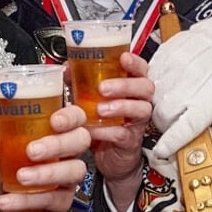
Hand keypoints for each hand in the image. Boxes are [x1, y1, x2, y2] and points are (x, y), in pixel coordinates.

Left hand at [0, 98, 92, 211]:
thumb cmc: (8, 180)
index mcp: (55, 136)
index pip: (76, 118)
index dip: (71, 116)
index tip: (54, 119)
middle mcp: (66, 155)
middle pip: (80, 141)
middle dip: (59, 143)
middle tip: (32, 150)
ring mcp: (67, 180)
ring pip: (72, 171)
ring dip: (45, 173)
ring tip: (20, 177)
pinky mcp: (61, 204)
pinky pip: (51, 199)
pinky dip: (26, 200)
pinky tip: (7, 200)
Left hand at [87, 52, 154, 211]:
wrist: (109, 155)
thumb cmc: (103, 121)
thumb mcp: (91, 98)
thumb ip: (81, 82)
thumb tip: (65, 68)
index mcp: (131, 87)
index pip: (141, 69)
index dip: (135, 62)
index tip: (123, 57)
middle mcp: (138, 101)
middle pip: (145, 87)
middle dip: (125, 85)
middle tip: (103, 88)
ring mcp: (137, 122)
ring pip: (141, 109)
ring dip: (121, 106)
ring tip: (100, 109)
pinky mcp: (130, 141)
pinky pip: (124, 134)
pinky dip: (107, 131)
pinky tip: (93, 130)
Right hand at [147, 16, 211, 172]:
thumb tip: (202, 151)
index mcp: (206, 102)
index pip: (183, 130)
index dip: (170, 144)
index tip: (162, 152)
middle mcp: (187, 87)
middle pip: (162, 118)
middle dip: (165, 124)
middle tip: (175, 119)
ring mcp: (172, 72)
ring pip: (152, 101)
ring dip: (158, 106)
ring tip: (172, 100)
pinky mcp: (162, 59)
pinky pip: (149, 82)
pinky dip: (154, 89)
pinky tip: (166, 86)